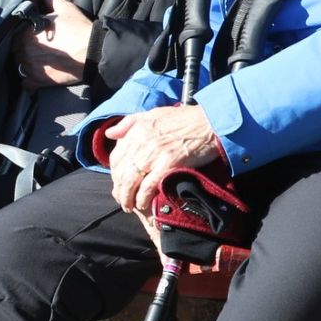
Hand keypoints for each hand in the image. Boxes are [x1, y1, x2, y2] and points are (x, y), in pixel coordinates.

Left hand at [12, 0, 92, 88]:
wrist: (91, 51)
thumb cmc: (78, 29)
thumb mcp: (65, 9)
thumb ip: (52, 1)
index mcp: (26, 31)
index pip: (14, 34)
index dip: (22, 36)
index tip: (30, 37)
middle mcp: (24, 49)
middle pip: (15, 51)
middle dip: (22, 51)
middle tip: (34, 51)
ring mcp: (30, 66)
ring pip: (18, 67)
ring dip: (24, 66)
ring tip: (34, 64)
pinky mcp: (38, 81)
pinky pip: (26, 85)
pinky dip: (29, 83)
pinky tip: (34, 80)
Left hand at [103, 105, 220, 216]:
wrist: (210, 123)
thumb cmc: (184, 118)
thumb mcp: (153, 114)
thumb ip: (129, 123)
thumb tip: (110, 133)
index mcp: (136, 130)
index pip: (116, 158)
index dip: (114, 174)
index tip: (118, 184)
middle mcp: (142, 142)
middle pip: (121, 173)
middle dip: (119, 191)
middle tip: (122, 201)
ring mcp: (154, 154)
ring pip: (131, 182)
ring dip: (128, 198)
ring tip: (130, 207)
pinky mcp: (168, 164)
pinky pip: (148, 186)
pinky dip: (143, 198)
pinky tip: (143, 204)